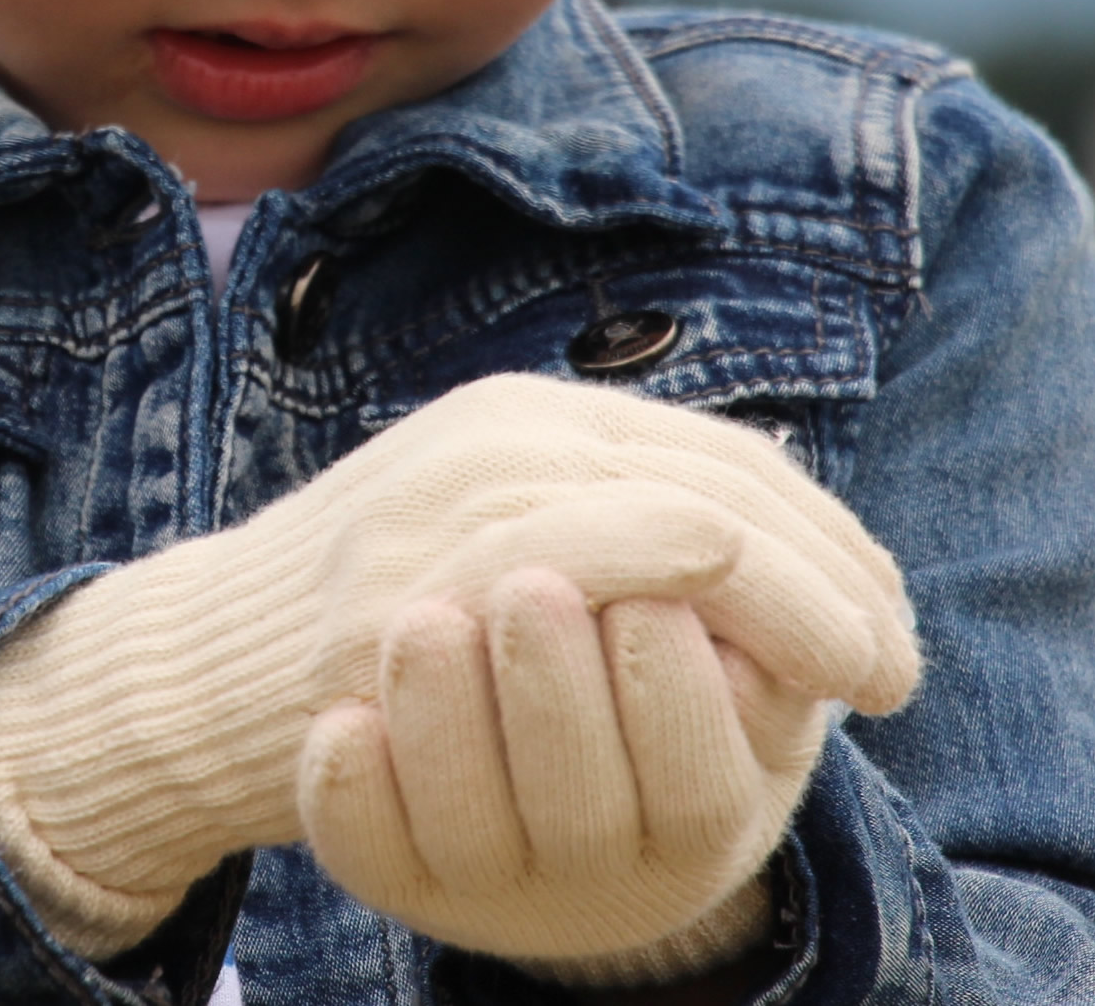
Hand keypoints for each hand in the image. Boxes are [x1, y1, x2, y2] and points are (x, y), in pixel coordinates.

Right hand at [0, 374, 911, 960]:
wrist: (196, 673)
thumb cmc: (355, 630)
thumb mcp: (483, 551)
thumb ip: (593, 534)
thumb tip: (742, 548)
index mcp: (527, 420)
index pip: (721, 455)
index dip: (824, 538)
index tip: (883, 620)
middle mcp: (506, 432)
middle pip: (728, 473)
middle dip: (836, 569)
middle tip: (898, 658)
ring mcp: (468, 493)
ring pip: (695, 504)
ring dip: (805, 592)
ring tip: (869, 674)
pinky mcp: (438, 571)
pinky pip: (614, 551)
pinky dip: (718, 595)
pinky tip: (776, 661)